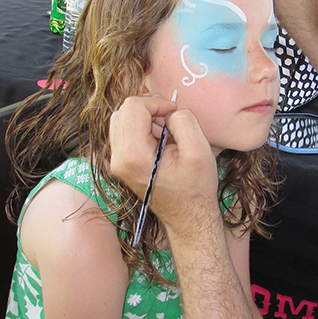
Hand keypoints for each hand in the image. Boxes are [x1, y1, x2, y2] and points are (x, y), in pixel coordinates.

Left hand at [109, 96, 219, 233]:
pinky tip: (159, 141)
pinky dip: (140, 129)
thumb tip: (169, 111)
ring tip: (165, 131)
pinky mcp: (121, 165)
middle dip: (148, 108)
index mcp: (134, 154)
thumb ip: (184, 121)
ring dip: (143, 118)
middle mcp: (119, 159)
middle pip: (122, 111)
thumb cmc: (196, 187)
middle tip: (170, 119)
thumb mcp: (200, 150)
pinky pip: (123, 134)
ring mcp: (117, 163)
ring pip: (120, 120)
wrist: (188, 216)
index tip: (175, 112)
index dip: (157, 102)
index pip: (133, 107)